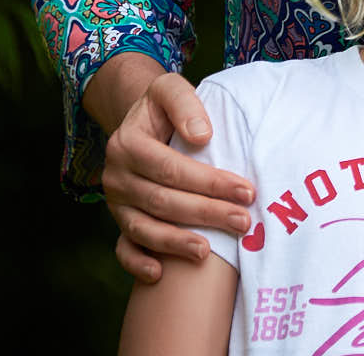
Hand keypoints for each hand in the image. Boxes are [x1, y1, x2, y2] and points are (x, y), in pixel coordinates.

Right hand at [102, 71, 254, 282]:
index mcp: (127, 144)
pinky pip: (123, 247)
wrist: (141, 120)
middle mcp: (117, 176)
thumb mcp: (170, 89)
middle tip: (243, 221)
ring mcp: (116, 202)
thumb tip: (203, 136)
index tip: (246, 190)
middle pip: (163, 201)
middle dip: (205, 213)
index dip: (209, 182)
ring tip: (209, 252)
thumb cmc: (164, 107)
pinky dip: (137, 263)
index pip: (172, 168)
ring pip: (144, 229)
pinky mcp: (120, 220)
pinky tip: (159, 274)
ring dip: (176, 243)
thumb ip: (185, 105)